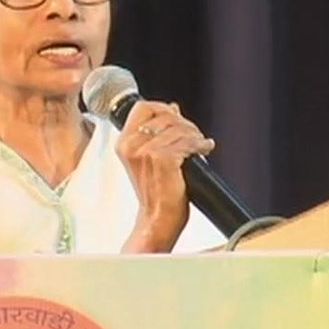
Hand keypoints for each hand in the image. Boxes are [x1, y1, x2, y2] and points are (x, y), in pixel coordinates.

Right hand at [115, 100, 215, 253]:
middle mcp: (131, 145)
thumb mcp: (148, 159)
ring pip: (179, 128)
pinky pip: (188, 142)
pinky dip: (200, 145)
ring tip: (200, 145)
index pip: (143, 108)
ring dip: (195, 135)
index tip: (177, 116)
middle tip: (194, 136)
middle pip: (165, 115)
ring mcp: (146, 152)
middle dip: (185, 123)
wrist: (156, 220)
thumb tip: (173, 109)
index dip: (163, 108)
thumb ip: (156, 133)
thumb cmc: (154, 194)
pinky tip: (204, 150)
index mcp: (124, 143)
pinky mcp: (163, 160)